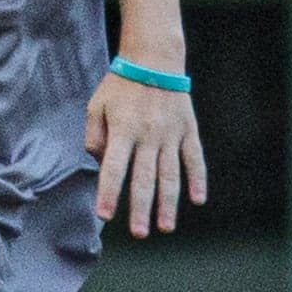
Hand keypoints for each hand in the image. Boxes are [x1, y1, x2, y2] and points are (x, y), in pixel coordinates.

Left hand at [86, 72, 206, 236]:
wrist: (155, 59)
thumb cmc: (120, 85)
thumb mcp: (96, 105)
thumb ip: (93, 137)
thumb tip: (100, 164)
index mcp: (122, 130)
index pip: (113, 168)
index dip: (108, 192)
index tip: (105, 215)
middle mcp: (148, 135)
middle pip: (143, 178)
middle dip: (141, 208)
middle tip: (139, 233)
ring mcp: (171, 134)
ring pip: (170, 174)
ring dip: (168, 203)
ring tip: (165, 227)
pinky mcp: (188, 130)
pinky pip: (195, 158)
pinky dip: (198, 179)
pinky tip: (198, 199)